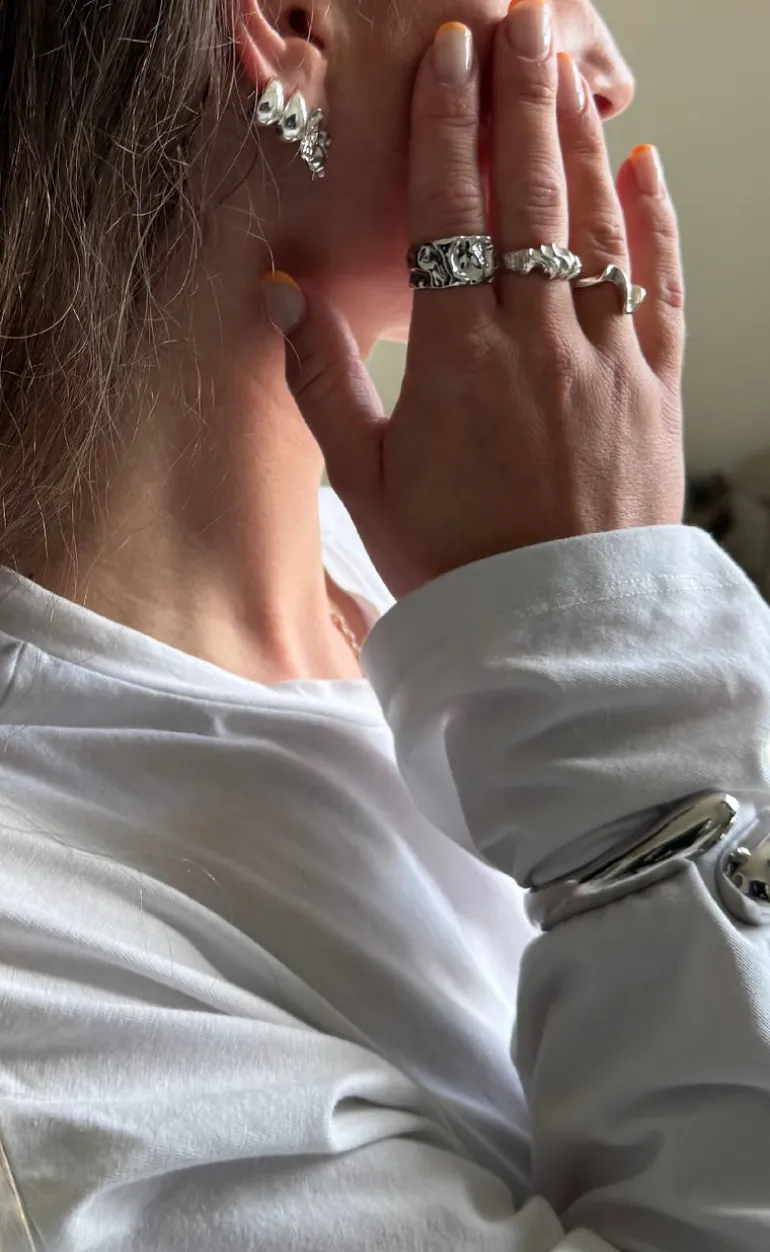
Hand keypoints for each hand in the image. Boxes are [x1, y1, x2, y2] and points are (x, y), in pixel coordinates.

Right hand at [262, 5, 686, 600]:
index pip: (453, 211)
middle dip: (522, 99)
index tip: (452, 59)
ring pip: (600, 225)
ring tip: (570, 72)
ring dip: (584, 140)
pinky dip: (657, 224)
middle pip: (532, 193)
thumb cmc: (454, 562)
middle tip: (521, 23)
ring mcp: (607, 361)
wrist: (553, 632)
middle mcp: (540, 340)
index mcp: (459, 357)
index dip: (450, 127)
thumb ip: (323, 383)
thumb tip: (283, 294)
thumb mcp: (365, 483)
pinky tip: (649, 169)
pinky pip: (662, 289)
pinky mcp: (657, 391)